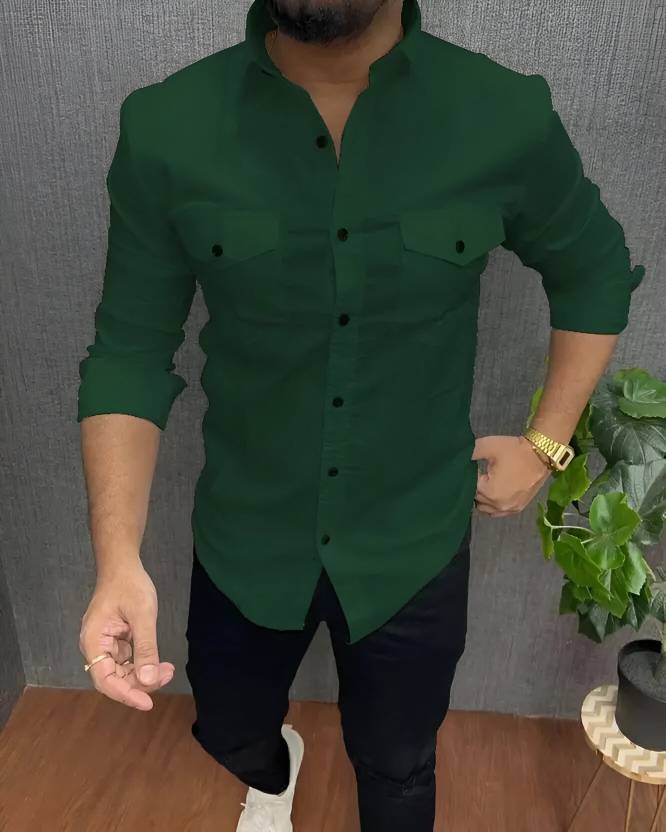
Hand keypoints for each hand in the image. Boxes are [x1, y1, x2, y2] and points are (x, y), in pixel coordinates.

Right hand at [79, 562, 174, 709]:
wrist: (122, 565)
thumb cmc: (129, 585)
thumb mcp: (142, 615)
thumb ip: (146, 648)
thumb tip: (149, 680)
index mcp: (93, 642)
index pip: (105, 680)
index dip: (126, 694)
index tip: (147, 703)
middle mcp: (95, 647)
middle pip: (114, 678)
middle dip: (140, 682)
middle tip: (167, 674)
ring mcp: (106, 644)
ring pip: (122, 672)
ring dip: (144, 675)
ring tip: (168, 669)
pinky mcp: (116, 641)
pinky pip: (128, 660)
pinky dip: (143, 664)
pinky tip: (160, 663)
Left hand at [471, 434, 550, 517]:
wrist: (542, 454)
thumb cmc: (514, 450)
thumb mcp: (489, 446)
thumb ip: (470, 452)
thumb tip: (458, 457)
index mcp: (489, 492)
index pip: (468, 488)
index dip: (468, 476)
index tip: (472, 467)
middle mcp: (498, 505)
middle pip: (476, 500)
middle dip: (474, 488)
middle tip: (478, 474)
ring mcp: (509, 509)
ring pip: (485, 508)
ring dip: (482, 498)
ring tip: (485, 483)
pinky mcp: (518, 508)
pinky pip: (498, 512)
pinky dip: (493, 505)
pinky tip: (494, 493)